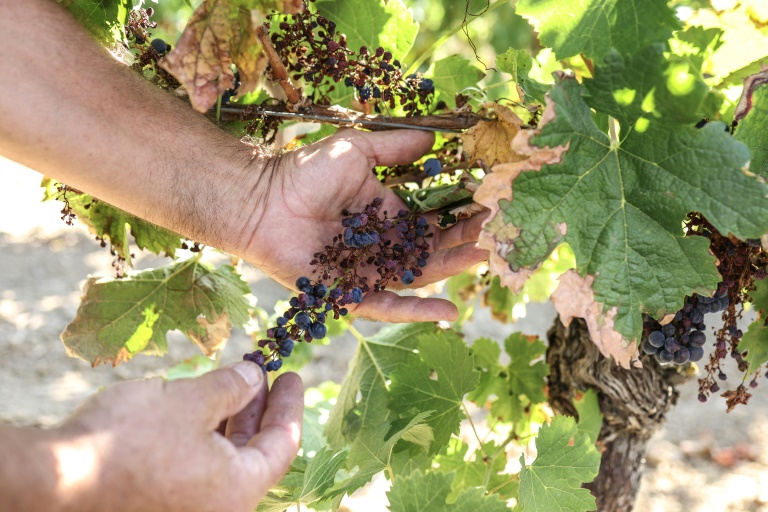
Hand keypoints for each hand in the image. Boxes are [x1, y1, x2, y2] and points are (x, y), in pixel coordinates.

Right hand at [49, 364, 302, 511]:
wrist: (53, 481)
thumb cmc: (128, 440)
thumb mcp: (189, 401)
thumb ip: (231, 388)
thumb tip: (254, 377)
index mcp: (237, 491)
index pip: (282, 445)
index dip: (289, 406)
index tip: (292, 375)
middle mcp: (219, 506)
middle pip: (254, 452)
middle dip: (259, 408)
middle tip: (265, 374)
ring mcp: (189, 507)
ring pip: (225, 459)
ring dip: (230, 418)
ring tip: (232, 381)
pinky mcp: (162, 502)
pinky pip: (197, 466)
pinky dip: (205, 435)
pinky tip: (198, 405)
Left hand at [243, 129, 487, 322]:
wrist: (261, 200)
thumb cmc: (304, 172)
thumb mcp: (357, 151)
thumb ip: (395, 148)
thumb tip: (435, 136)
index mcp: (386, 216)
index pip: (432, 221)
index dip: (461, 216)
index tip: (491, 207)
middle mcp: (381, 247)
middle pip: (433, 251)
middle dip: (465, 243)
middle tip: (499, 235)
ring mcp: (367, 273)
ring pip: (418, 277)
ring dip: (452, 270)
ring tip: (485, 259)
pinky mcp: (349, 295)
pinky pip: (387, 306)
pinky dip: (416, 310)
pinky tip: (449, 309)